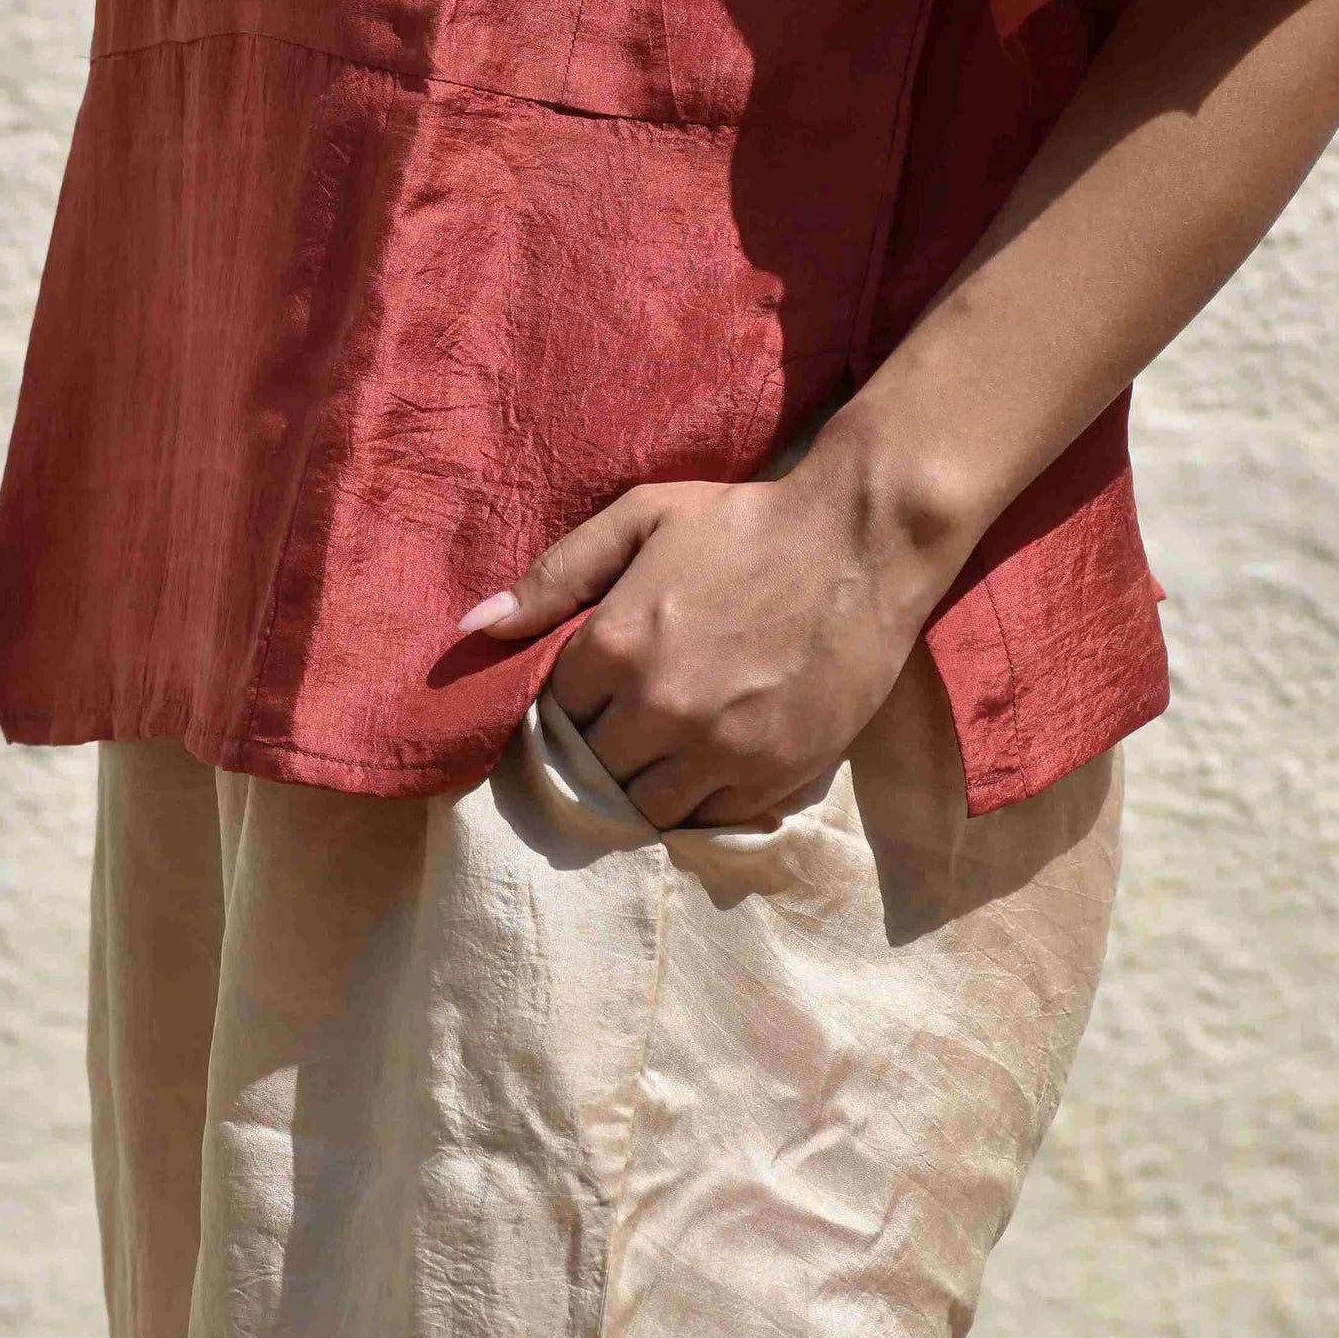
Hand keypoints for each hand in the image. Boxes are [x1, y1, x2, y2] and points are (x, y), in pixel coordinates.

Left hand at [457, 414, 968, 830]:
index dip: (565, 704)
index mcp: (615, 646)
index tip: (585, 694)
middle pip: (590, 767)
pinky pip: (707, 818)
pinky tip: (702, 766)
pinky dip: (696, 801)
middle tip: (619, 725)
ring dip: (640, 784)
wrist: (861, 543)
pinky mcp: (772, 776)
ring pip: (642, 806)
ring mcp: (718, 751)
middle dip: (595, 749)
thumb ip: (555, 575)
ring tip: (657, 751)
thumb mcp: (641, 519)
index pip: (552, 712)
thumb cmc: (746, 522)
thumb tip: (477, 628)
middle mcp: (660, 710)